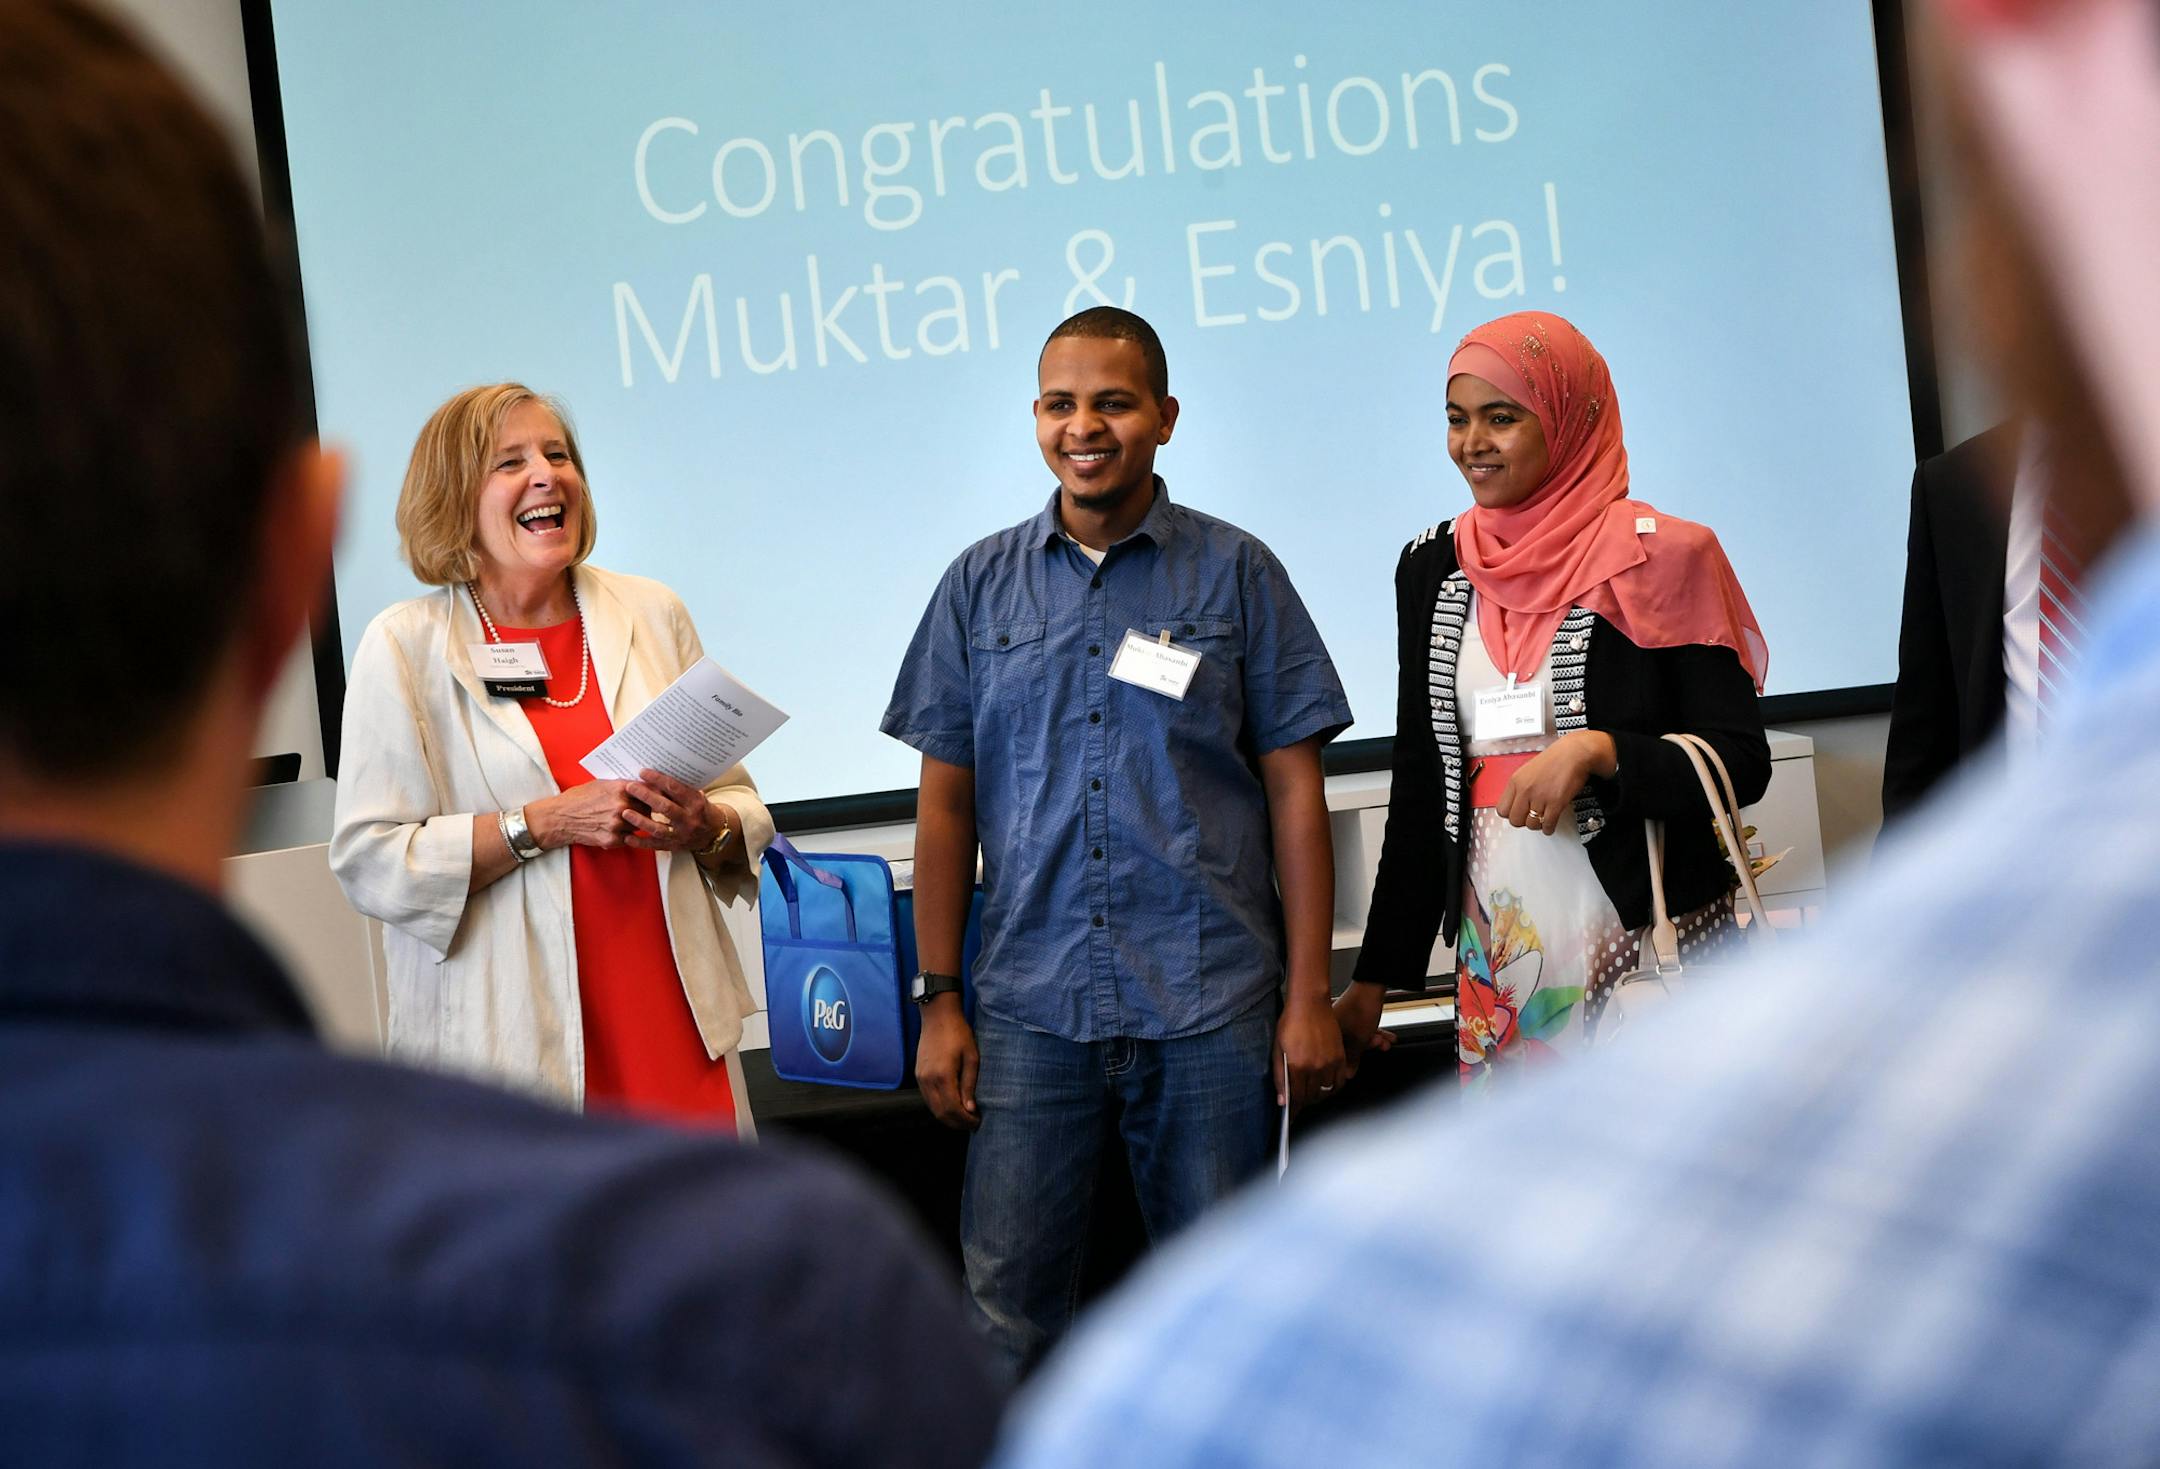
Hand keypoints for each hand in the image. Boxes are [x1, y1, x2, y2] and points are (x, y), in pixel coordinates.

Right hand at [528, 779, 646, 850]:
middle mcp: (621, 806)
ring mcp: (617, 825)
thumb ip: (623, 786)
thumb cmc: (579, 798)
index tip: (657, 797)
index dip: (654, 795)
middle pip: (648, 810)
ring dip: (635, 824)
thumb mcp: (602, 784)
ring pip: (639, 826)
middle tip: (641, 810)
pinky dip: (624, 836)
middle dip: (646, 810)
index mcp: (620, 789)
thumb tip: (643, 786)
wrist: (560, 817)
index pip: (649, 791)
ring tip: (623, 820)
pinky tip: (613, 829)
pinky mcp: (612, 840)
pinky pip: (628, 839)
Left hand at [623, 768, 725, 853]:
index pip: (675, 788)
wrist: (714, 833)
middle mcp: (689, 819)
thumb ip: (679, 789)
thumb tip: (655, 776)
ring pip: (659, 829)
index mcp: (695, 803)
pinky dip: (641, 842)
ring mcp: (682, 835)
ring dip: (640, 821)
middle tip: (630, 787)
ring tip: (625, 812)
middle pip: (665, 808)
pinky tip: (627, 837)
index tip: (643, 772)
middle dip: (646, 796)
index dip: (658, 779)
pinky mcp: (675, 846)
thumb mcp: (696, 796)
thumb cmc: (701, 809)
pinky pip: (655, 845)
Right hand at [915, 996, 979, 1130]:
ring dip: (948, 1117)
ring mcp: (920, 1078)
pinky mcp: (918, 1074)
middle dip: (957, 1123)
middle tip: (972, 1124)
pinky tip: (952, 1105)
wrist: (938, 1015)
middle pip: (941, 1113)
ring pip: (932, 1108)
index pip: (953, 1109)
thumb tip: (970, 1109)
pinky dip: (939, 1107)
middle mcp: (928, 1080)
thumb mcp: (972, 1058)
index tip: (978, 1122)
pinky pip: (928, 1098)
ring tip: (964, 1117)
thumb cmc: (958, 1033)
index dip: (965, 1120)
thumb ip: (969, 1085)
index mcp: (943, 1076)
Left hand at [1276, 989, 1346, 1109]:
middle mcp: (1315, 1067)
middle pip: (1312, 1097)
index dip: (1294, 1110)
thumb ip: (1279, 1077)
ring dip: (1318, 1096)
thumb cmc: (1290, 1023)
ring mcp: (1329, 1062)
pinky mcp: (1340, 1057)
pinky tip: (1326, 1085)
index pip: (1297, 1097)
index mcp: (1297, 1066)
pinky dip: (1333, 1088)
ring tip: (1311, 1092)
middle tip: (1300, 1100)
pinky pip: (1340, 1082)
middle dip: (1305, 1102)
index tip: (1292, 1117)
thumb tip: (1282, 1100)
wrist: (1310, 1003)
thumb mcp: (1277, 1049)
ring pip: (1326, 1092)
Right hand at [1332, 980, 1396, 1078]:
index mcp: (1327, 1033)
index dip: (1348, 1062)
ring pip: (1358, 1037)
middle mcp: (1331, 1026)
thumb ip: (1353, 1059)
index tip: (1357, 1065)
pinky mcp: (1352, 1013)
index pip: (1334, 1055)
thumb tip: (1347, 1074)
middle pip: (1348, 1046)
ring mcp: (1341, 1018)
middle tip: (1376, 1045)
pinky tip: (1385, 1036)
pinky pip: (1362, 1029)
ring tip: (1385, 1041)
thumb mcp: (1359, 1041)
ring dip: (1374, 1041)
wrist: (1372, 986)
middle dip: (1367, 1048)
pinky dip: (1374, 1033)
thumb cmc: (1361, 1008)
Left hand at [1498, 731, 1615, 835]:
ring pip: (1531, 825)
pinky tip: (1550, 824)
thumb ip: (1520, 787)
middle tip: (1531, 818)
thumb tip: (1516, 803)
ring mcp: (1540, 797)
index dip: (1511, 814)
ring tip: (1542, 820)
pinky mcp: (1555, 803)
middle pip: (1515, 820)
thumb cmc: (1555, 759)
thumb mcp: (1528, 770)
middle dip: (1523, 821)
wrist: (1574, 754)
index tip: (1518, 814)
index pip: (1502, 809)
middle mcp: (1525, 790)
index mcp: (1515, 781)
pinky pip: (1548, 825)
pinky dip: (1549, 828)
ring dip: (1538, 825)